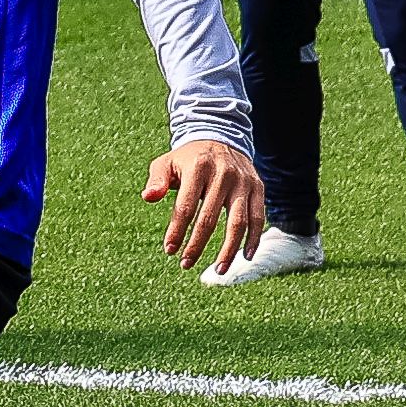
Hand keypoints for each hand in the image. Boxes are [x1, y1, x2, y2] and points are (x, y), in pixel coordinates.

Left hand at [142, 135, 264, 270]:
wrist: (221, 137)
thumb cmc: (189, 159)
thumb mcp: (167, 162)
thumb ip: (157, 180)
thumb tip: (147, 197)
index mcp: (198, 168)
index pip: (185, 206)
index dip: (177, 231)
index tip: (169, 250)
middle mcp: (223, 174)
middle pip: (210, 218)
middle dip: (196, 245)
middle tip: (185, 263)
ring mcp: (243, 182)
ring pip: (238, 222)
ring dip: (228, 250)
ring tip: (218, 270)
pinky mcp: (258, 187)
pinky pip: (258, 218)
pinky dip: (253, 239)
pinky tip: (245, 256)